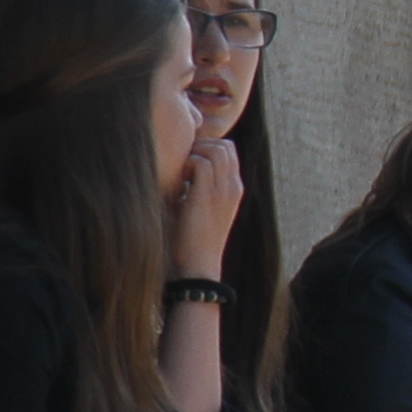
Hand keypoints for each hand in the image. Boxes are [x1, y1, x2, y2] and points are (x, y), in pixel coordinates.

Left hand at [168, 134, 241, 278]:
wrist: (198, 266)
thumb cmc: (192, 240)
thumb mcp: (201, 209)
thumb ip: (198, 188)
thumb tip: (178, 170)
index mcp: (234, 189)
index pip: (229, 151)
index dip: (208, 148)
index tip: (189, 164)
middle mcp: (233, 187)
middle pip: (225, 145)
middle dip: (201, 146)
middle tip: (183, 166)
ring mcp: (224, 190)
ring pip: (215, 149)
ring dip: (194, 154)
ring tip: (181, 174)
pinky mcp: (208, 196)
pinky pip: (201, 162)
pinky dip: (186, 164)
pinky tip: (178, 181)